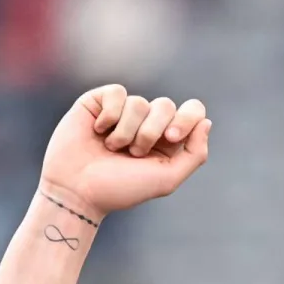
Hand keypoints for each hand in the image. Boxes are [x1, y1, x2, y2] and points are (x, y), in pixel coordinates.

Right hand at [39, 84, 210, 219]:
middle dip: (151, 131)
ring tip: (112, 148)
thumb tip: (206, 121)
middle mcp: (147, 123)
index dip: (186, 118)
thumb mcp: (167, 179)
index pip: (192, 112)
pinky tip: (98, 131)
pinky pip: (117, 93)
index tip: (171, 138)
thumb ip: (194, 153)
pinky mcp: (98, 102)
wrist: (77, 190)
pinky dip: (110, 115)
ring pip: (139, 102)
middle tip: (135, 153)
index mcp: (168, 141)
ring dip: (127, 131)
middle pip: (166, 105)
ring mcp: (122, 112)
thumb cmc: (121, 188)